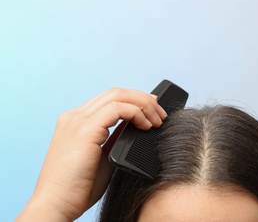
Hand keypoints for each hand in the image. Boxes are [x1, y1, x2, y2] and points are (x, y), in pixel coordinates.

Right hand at [16, 88, 166, 221]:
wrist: (56, 204)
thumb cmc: (78, 187)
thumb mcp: (102, 157)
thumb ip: (114, 138)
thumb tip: (135, 127)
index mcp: (76, 121)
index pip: (110, 99)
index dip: (134, 100)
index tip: (152, 109)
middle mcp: (75, 116)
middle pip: (116, 93)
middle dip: (143, 99)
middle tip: (161, 112)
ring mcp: (78, 120)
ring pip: (118, 95)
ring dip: (143, 105)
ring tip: (158, 120)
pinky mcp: (85, 129)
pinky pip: (118, 109)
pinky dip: (136, 113)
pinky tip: (146, 126)